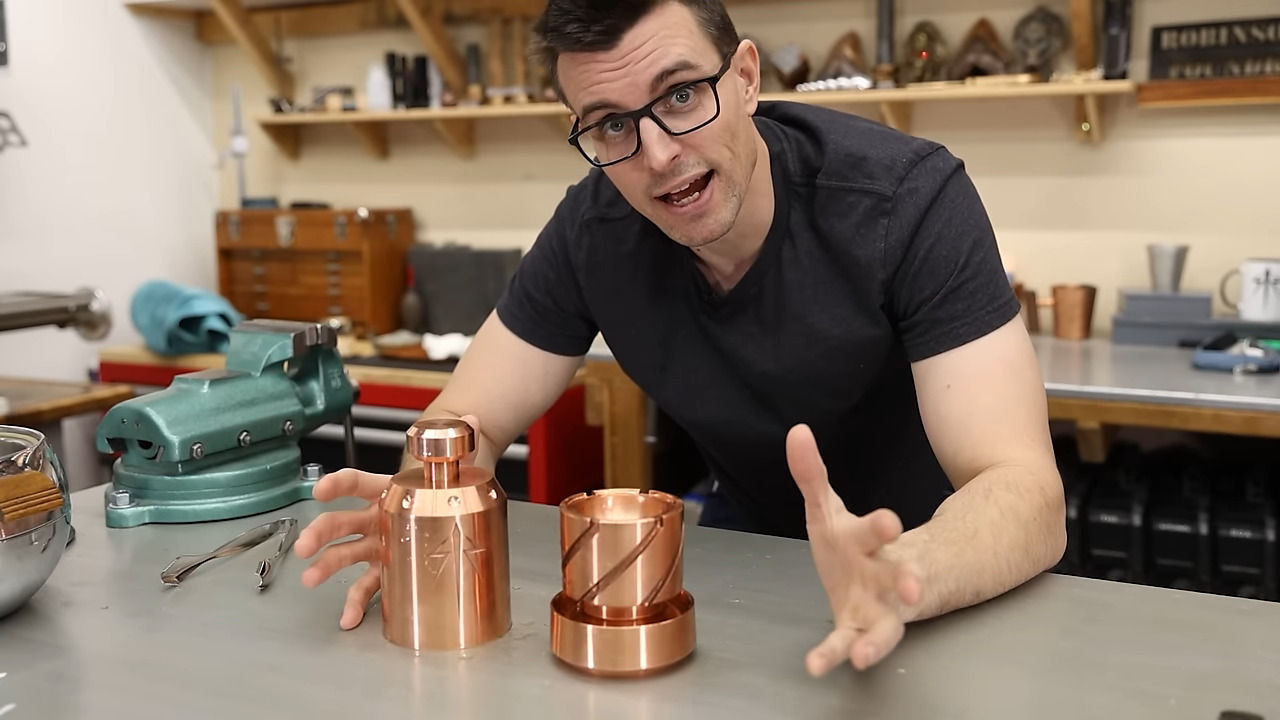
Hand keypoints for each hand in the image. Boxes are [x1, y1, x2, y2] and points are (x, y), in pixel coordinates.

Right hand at [294, 414, 480, 629]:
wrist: (446, 500)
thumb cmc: (439, 483)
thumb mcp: (450, 462)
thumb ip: (458, 440)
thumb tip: (471, 420)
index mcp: (387, 489)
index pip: (357, 482)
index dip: (338, 484)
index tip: (321, 489)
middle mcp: (376, 517)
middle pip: (341, 521)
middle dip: (320, 533)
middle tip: (305, 545)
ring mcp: (377, 545)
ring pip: (345, 555)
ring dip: (326, 567)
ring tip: (311, 579)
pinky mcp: (387, 568)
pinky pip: (368, 587)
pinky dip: (357, 604)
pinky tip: (349, 619)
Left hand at [786, 423, 922, 675]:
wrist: (880, 580)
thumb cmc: (850, 544)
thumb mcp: (828, 509)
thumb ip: (811, 475)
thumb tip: (796, 431)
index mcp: (866, 540)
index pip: (872, 530)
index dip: (880, 527)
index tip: (889, 522)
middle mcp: (880, 574)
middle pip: (895, 575)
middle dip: (903, 578)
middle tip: (910, 585)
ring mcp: (878, 607)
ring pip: (889, 626)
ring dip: (880, 640)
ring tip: (864, 655)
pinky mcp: (865, 631)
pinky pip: (857, 647)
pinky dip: (839, 656)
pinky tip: (817, 666)